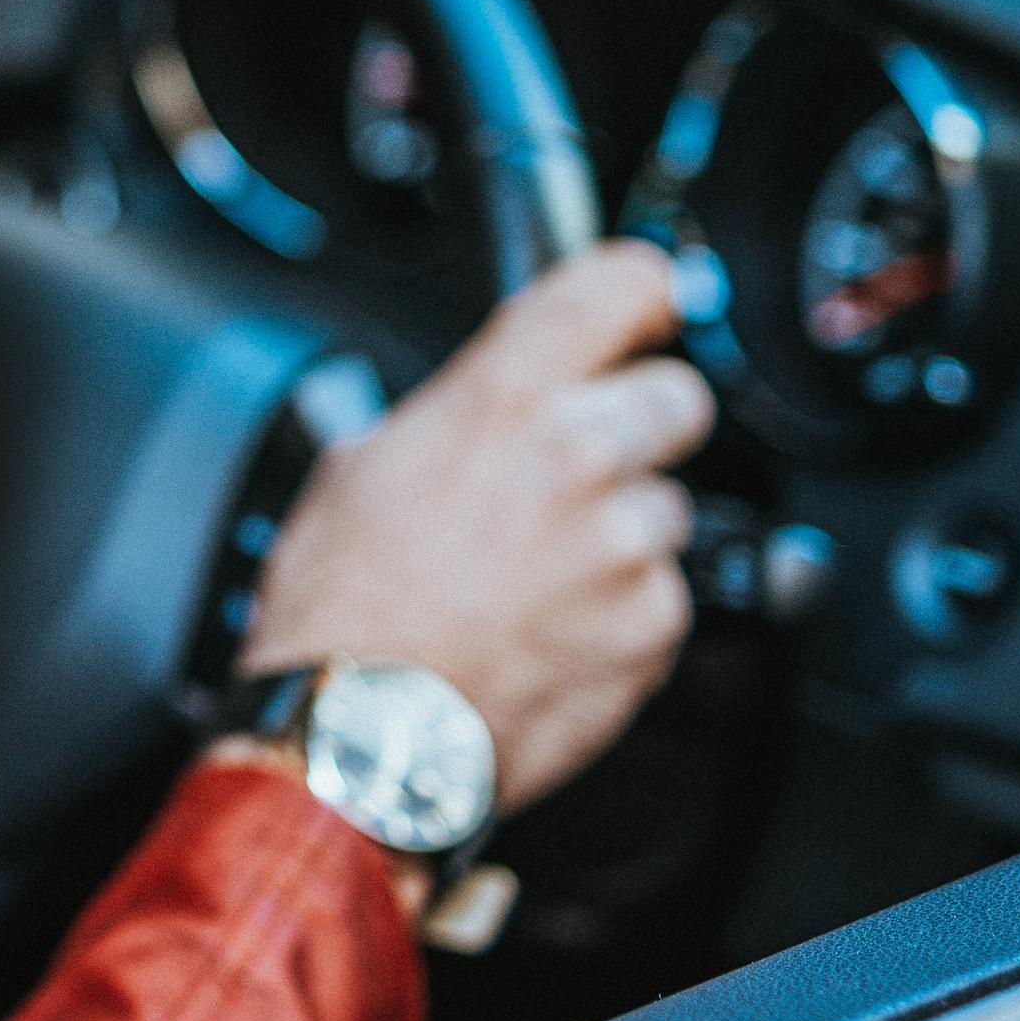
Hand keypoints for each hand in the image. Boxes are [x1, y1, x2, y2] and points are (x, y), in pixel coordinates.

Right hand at [236, 240, 714, 816]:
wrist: (359, 735)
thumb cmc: (340, 611)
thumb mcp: (357, 466)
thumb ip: (449, 417)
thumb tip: (481, 407)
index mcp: (500, 399)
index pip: (623, 285)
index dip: (640, 292)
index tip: (641, 308)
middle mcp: (577, 458)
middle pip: (679, 396)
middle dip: (637, 423)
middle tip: (578, 464)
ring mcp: (624, 547)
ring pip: (667, 508)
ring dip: (620, 531)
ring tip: (539, 573)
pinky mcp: (652, 628)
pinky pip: (663, 596)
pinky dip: (620, 611)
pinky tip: (550, 628)